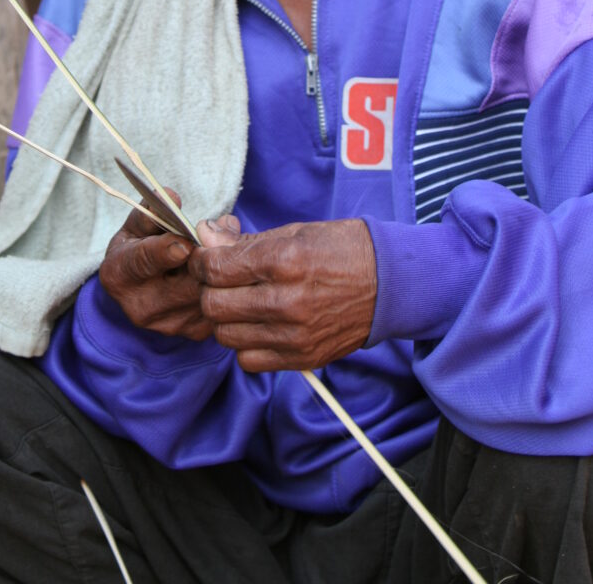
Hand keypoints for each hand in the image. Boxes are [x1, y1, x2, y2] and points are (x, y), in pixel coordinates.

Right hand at [99, 191, 219, 340]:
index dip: (165, 251)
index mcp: (119, 274)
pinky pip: (222, 305)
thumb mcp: (139, 223)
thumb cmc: (141, 245)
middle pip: (183, 282)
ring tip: (227, 244)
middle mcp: (141, 306)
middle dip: (205, 256)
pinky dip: (230, 283)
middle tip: (221, 233)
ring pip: (207, 293)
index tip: (185, 241)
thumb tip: (171, 197)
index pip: (142, 262)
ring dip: (223, 268)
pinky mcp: (195, 332)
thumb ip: (154, 208)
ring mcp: (170, 324)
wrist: (143, 287)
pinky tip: (231, 267)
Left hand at [188, 219, 376, 370]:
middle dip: (208, 289)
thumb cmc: (343, 250)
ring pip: (226, 335)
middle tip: (220, 280)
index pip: (216, 268)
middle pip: (214, 304)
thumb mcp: (295, 233)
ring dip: (224, 318)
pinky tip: (257, 325)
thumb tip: (205, 236)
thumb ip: (245, 242)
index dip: (201, 261)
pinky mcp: (302, 358)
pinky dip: (245, 343)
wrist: (390, 283)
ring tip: (239, 302)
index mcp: (286, 260)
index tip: (206, 258)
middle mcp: (288, 301)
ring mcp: (295, 334)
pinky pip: (249, 360)